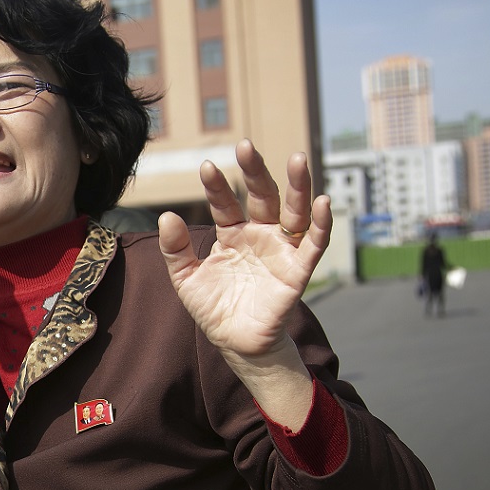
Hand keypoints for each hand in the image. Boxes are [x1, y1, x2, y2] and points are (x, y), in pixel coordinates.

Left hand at [157, 140, 330, 426]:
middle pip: (262, 196)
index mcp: (232, 234)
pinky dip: (320, 224)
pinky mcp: (298, 271)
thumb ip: (175, 249)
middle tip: (246, 146)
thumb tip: (166, 216)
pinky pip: (313, 244)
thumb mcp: (186, 278)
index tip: (206, 166)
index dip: (217, 186)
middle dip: (256, 171)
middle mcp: (260, 235)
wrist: (234, 343)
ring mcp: (281, 250)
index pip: (225, 203)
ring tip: (296, 159)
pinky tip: (323, 201)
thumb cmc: (213, 308)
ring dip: (297, 186)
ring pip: (293, 212)